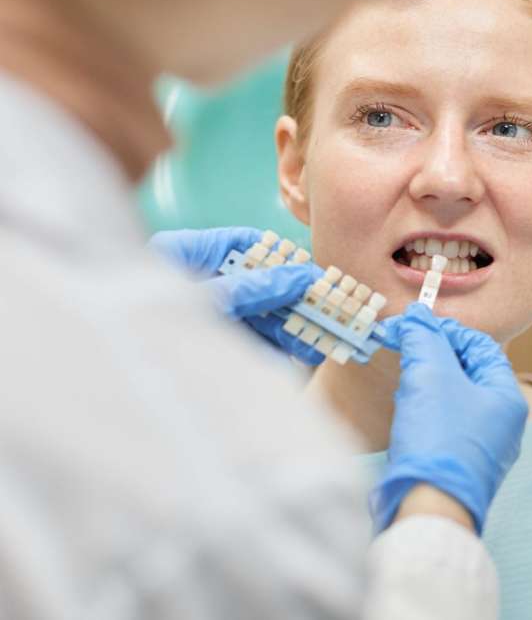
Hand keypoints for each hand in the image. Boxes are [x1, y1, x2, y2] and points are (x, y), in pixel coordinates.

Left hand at [148, 227, 324, 364]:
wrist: (108, 383)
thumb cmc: (142, 331)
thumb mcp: (201, 301)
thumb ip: (249, 289)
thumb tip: (298, 276)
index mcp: (182, 259)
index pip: (238, 244)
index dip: (276, 252)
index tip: (308, 267)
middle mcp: (198, 287)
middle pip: (256, 282)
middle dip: (293, 296)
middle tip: (327, 305)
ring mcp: (207, 320)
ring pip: (259, 316)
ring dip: (294, 324)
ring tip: (325, 334)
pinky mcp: (216, 350)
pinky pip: (254, 343)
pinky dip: (281, 348)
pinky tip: (306, 351)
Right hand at [371, 303, 527, 533]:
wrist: (428, 509)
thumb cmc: (438, 439)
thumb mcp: (431, 376)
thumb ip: (425, 340)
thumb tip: (416, 318)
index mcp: (507, 397)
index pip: (481, 346)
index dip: (447, 331)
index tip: (413, 327)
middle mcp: (502, 423)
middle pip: (468, 372)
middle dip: (434, 358)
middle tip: (405, 353)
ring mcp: (482, 447)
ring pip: (454, 399)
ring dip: (427, 385)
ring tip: (406, 387)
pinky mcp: (459, 466)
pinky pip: (444, 426)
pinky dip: (425, 413)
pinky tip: (407, 417)